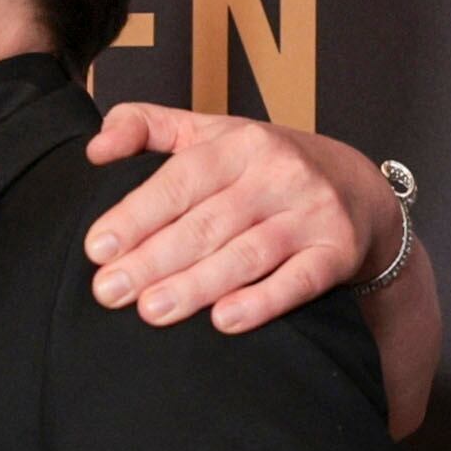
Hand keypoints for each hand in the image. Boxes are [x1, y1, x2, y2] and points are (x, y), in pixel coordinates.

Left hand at [82, 104, 397, 332]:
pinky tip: (224, 322)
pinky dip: (263, 301)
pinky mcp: (338, 251)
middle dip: (154, 259)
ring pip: (248, 253)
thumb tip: (95, 149)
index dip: (138, 214)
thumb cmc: (260, 165)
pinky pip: (300, 280)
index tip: (97, 247)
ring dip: (198, 285)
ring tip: (151, 311)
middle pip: (208, 222)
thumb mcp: (208, 133)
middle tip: (109, 292)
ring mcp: (311, 213)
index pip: (181, 179)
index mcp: (239, 144)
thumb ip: (146, 127)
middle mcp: (278, 174)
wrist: (355, 186)